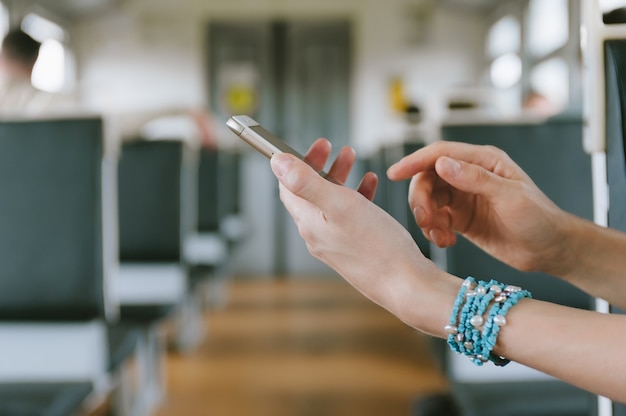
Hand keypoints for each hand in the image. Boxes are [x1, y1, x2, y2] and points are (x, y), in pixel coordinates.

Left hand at [271, 139, 457, 335]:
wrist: (406, 285)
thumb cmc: (378, 247)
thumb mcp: (340, 205)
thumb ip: (306, 183)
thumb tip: (276, 163)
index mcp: (309, 222)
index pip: (289, 187)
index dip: (297, 162)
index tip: (317, 145)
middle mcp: (318, 235)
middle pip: (309, 192)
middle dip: (320, 165)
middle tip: (335, 148)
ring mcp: (335, 243)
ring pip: (330, 202)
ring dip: (339, 177)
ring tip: (353, 158)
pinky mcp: (354, 249)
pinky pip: (348, 216)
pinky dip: (356, 196)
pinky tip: (371, 185)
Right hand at [387, 141, 569, 275]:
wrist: (550, 250)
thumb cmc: (539, 218)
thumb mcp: (510, 196)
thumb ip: (476, 179)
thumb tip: (442, 164)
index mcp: (483, 161)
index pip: (440, 154)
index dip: (415, 162)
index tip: (394, 173)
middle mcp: (469, 176)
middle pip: (428, 179)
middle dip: (420, 200)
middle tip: (425, 221)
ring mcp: (464, 197)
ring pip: (428, 200)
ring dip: (426, 218)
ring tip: (439, 236)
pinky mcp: (461, 218)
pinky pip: (436, 220)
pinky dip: (434, 231)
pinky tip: (446, 241)